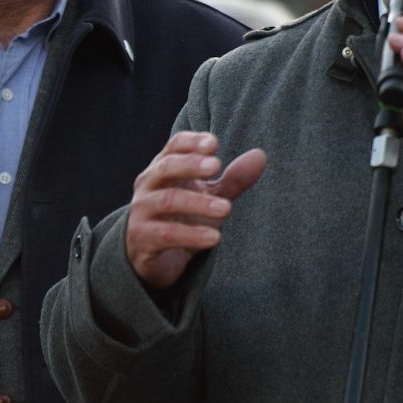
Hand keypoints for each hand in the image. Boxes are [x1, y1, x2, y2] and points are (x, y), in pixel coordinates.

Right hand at [125, 132, 266, 289]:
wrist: (155, 259)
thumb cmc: (183, 219)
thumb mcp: (210, 197)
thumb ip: (233, 179)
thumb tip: (260, 155)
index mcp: (163, 169)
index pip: (174, 146)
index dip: (192, 142)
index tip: (214, 144)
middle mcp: (148, 186)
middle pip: (166, 167)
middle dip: (191, 164)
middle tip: (217, 166)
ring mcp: (142, 212)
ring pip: (168, 201)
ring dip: (198, 203)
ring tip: (227, 208)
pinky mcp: (143, 239)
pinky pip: (166, 234)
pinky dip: (191, 235)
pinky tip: (215, 237)